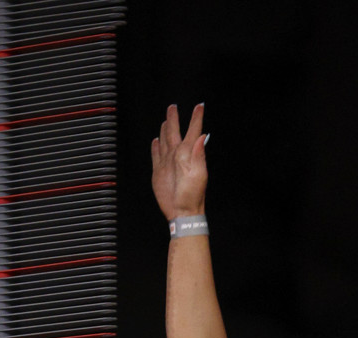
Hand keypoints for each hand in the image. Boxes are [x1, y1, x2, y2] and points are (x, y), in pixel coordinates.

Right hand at [151, 103, 207, 220]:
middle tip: (173, 107)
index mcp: (188, 154)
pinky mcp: (159, 171)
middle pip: (175, 132)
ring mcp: (168, 163)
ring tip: (166, 120)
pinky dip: (155, 147)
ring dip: (165, 130)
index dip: (196, 119)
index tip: (200, 106)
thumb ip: (198, 154)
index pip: (193, 131)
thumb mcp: (198, 175)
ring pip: (165, 141)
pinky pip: (156, 155)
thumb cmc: (192, 195)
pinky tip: (156, 141)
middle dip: (175, 119)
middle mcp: (178, 156)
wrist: (181, 211)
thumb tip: (202, 136)